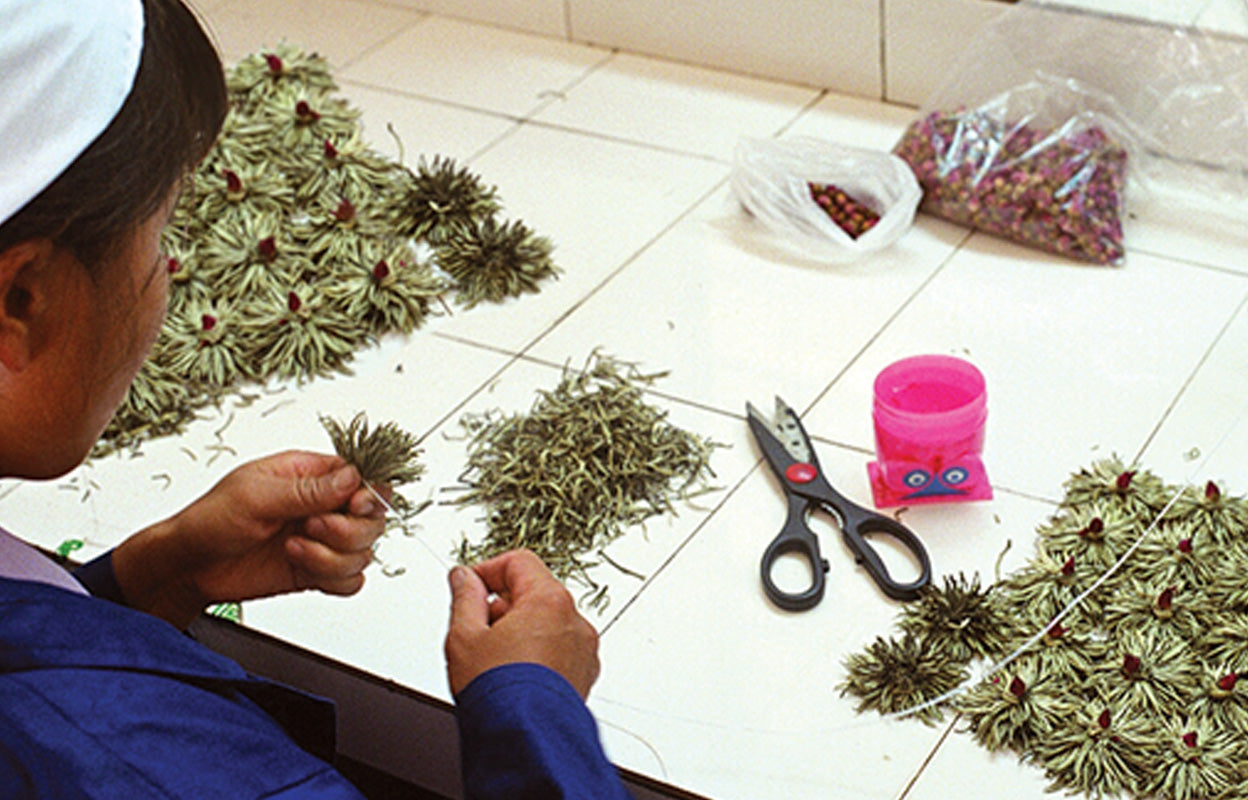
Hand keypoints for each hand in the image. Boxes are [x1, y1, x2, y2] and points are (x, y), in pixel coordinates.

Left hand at [112, 451, 387, 627]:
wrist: (190, 566)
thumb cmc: (211, 520)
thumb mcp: (256, 495)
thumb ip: (309, 490)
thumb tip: (353, 476)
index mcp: (310, 475)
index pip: (364, 479)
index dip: (369, 494)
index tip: (354, 505)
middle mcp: (322, 506)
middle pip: (372, 519)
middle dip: (347, 531)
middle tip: (311, 529)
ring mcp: (322, 540)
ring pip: (364, 552)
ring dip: (332, 557)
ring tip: (295, 549)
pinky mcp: (317, 571)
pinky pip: (351, 580)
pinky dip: (336, 580)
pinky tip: (304, 568)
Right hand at [445, 549, 599, 698]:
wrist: (525, 742)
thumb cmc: (500, 694)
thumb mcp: (464, 636)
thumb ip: (464, 597)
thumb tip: (464, 578)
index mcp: (549, 601)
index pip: (519, 562)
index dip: (488, 571)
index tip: (469, 587)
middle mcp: (574, 620)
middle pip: (535, 591)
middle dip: (502, 605)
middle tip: (477, 629)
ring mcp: (584, 649)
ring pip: (548, 622)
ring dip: (521, 630)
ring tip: (494, 659)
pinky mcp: (585, 674)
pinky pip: (560, 649)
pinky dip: (538, 653)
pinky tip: (515, 675)